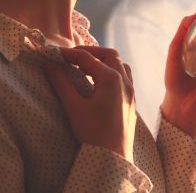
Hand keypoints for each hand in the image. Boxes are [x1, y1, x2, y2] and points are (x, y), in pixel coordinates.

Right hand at [44, 46, 135, 162]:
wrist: (114, 156)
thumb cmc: (94, 132)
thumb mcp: (74, 107)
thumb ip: (61, 83)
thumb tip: (50, 65)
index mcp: (111, 79)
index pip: (87, 58)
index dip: (69, 54)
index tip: (54, 54)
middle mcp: (124, 80)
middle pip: (108, 55)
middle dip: (89, 52)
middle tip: (71, 57)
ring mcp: (131, 89)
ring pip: (119, 64)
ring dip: (103, 60)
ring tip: (85, 67)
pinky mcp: (132, 98)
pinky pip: (125, 75)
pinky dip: (112, 70)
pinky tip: (101, 80)